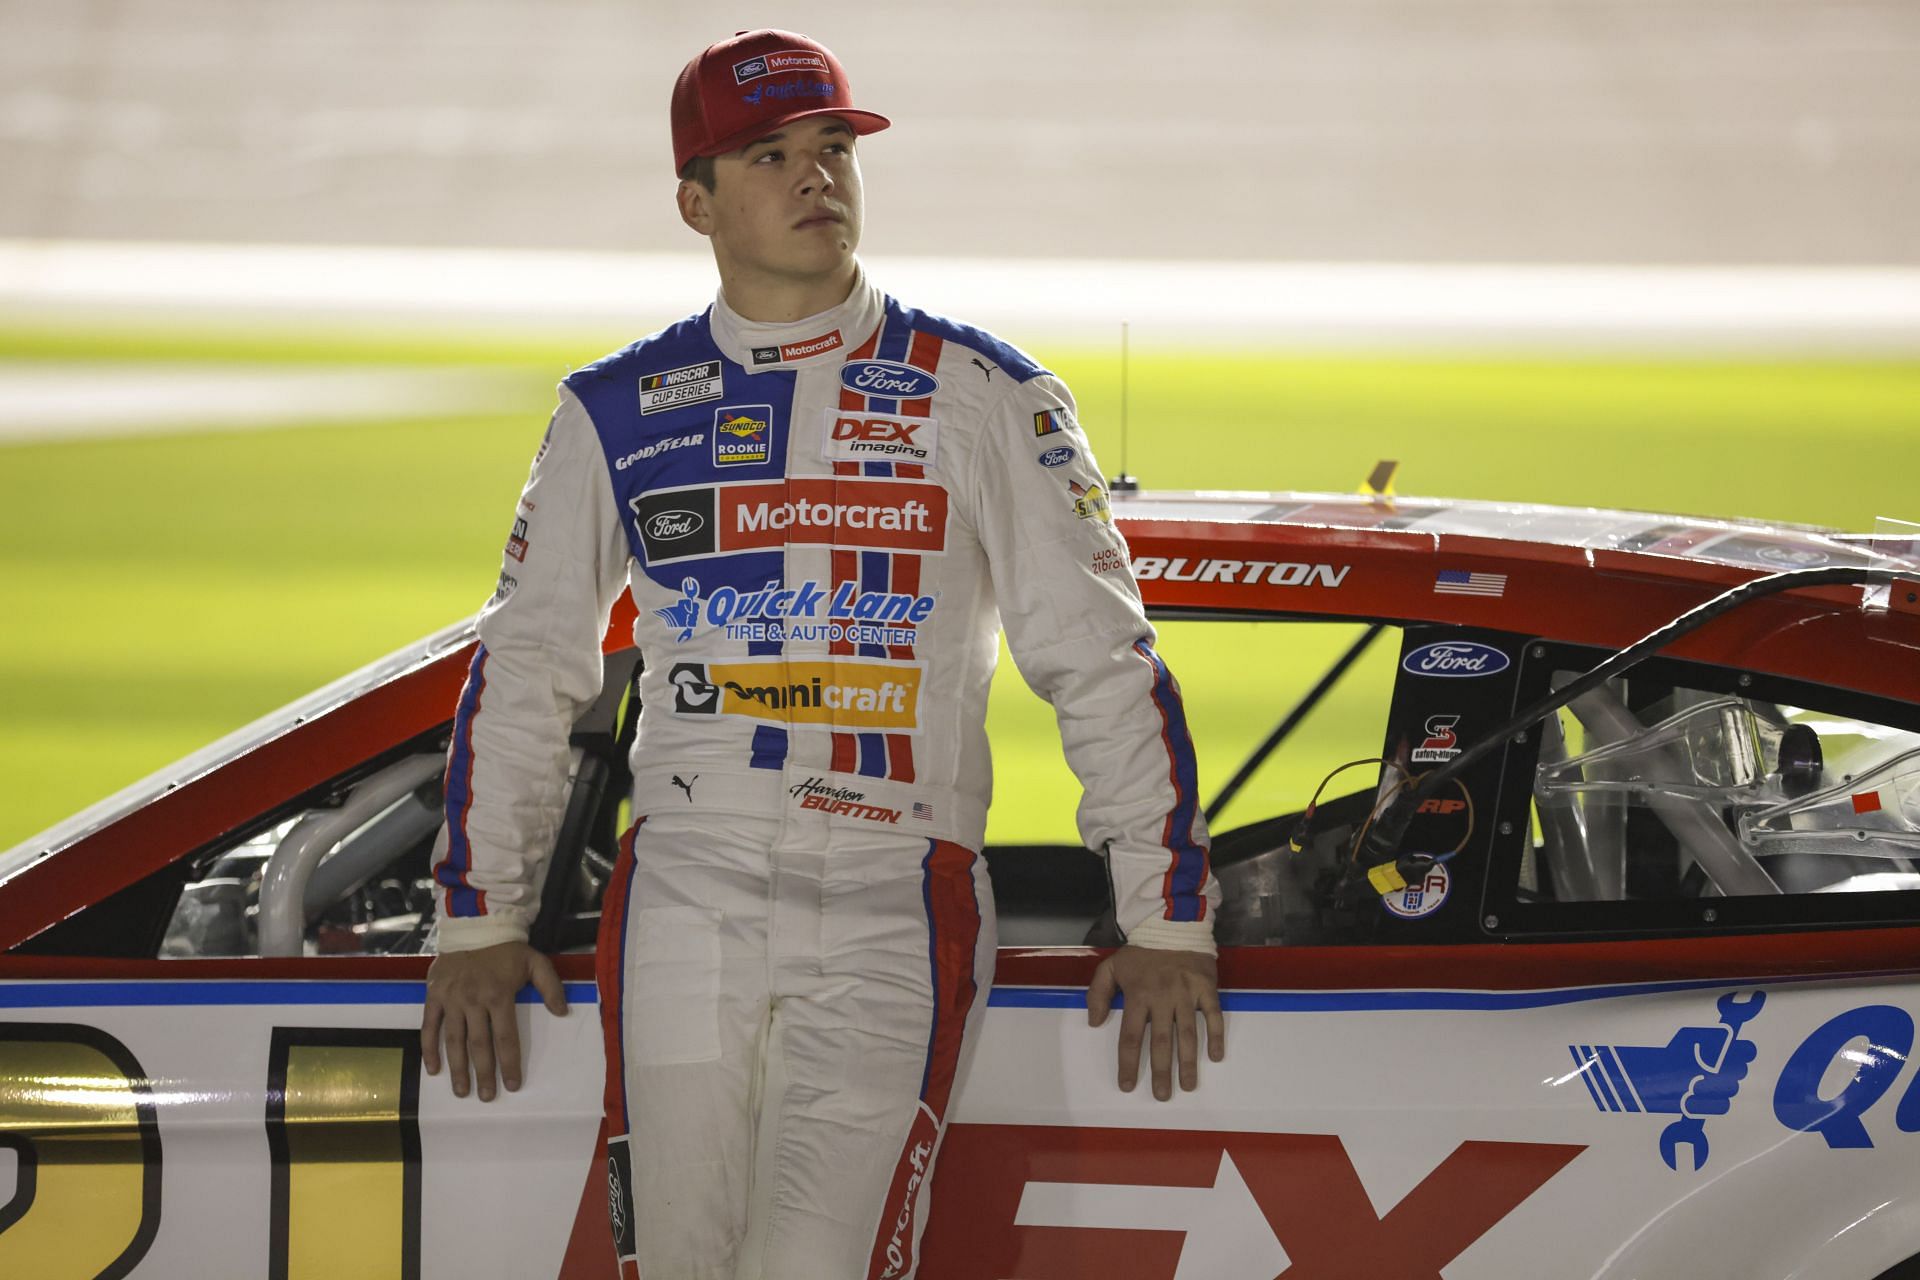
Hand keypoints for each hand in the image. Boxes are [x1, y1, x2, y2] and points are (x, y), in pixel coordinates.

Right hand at [421, 941, 566, 1100]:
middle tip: (486, 1097)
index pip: (506, 1037)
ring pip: (453, 1041)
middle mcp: (473, 1001)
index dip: (509, 1063)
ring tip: (462, 1091)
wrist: (473, 927)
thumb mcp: (535, 961)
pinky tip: (433, 1069)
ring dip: (457, 1069)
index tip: (513, 1085)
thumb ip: (550, 986)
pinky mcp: (434, 996)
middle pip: (479, 1045)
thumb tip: (561, 1012)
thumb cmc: (506, 949)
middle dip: (484, 1074)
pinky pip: (429, 1027)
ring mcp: (451, 1000)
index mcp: (499, 995)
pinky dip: (428, 1049)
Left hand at [1087, 945, 1224, 1099]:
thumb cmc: (1141, 952)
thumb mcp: (1111, 966)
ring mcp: (1186, 994)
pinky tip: (1216, 1056)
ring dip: (1189, 1062)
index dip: (1128, 1064)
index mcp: (1138, 996)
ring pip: (1188, 1034)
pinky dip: (1216, 1036)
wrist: (1172, 924)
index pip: (1131, 1037)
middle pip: (1162, 1042)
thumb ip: (1098, 993)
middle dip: (1162, 1072)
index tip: (1128, 1086)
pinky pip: (1213, 1016)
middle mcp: (1162, 999)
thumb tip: (1095, 1023)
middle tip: (1162, 1096)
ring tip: (1188, 1086)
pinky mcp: (1207, 988)